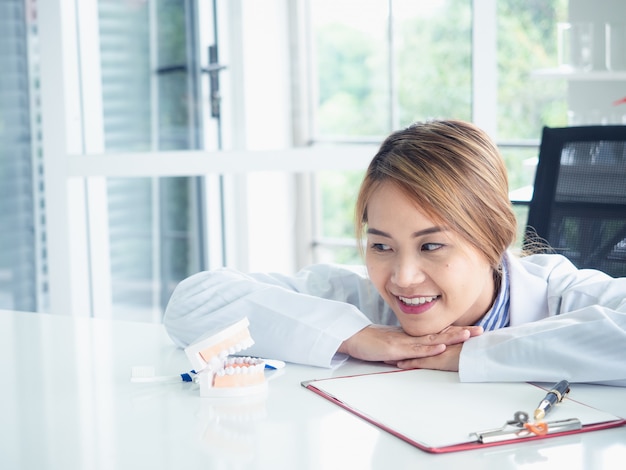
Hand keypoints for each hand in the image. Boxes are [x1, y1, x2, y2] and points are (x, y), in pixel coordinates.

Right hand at [338, 324, 481, 368]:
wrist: (353, 338)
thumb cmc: (372, 342)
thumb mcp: (394, 347)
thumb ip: (409, 350)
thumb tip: (421, 356)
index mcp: (413, 336)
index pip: (438, 333)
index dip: (456, 331)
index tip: (472, 330)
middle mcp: (411, 336)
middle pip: (440, 333)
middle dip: (461, 332)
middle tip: (480, 331)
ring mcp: (404, 341)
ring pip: (431, 339)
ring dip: (450, 337)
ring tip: (467, 336)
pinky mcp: (395, 348)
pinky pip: (415, 349)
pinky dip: (429, 349)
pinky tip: (441, 348)